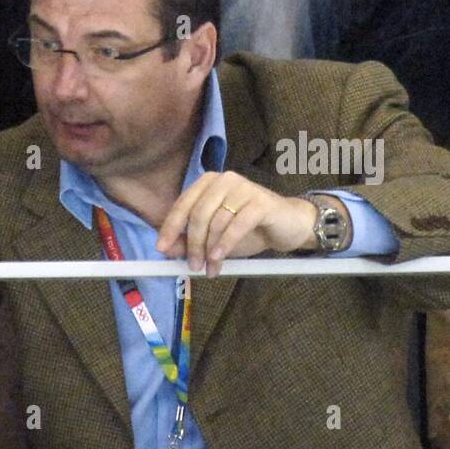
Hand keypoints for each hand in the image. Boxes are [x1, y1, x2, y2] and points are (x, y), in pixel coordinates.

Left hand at [156, 170, 319, 277]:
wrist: (288, 226)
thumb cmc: (249, 230)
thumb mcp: (215, 238)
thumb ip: (191, 240)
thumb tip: (167, 250)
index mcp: (208, 183)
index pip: (183, 204)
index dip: (170, 227)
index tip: (161, 248)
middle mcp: (224, 180)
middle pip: (198, 213)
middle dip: (192, 244)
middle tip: (193, 266)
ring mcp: (243, 188)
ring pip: (216, 221)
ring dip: (210, 250)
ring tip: (211, 268)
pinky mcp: (260, 201)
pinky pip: (236, 225)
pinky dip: (225, 244)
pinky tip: (219, 258)